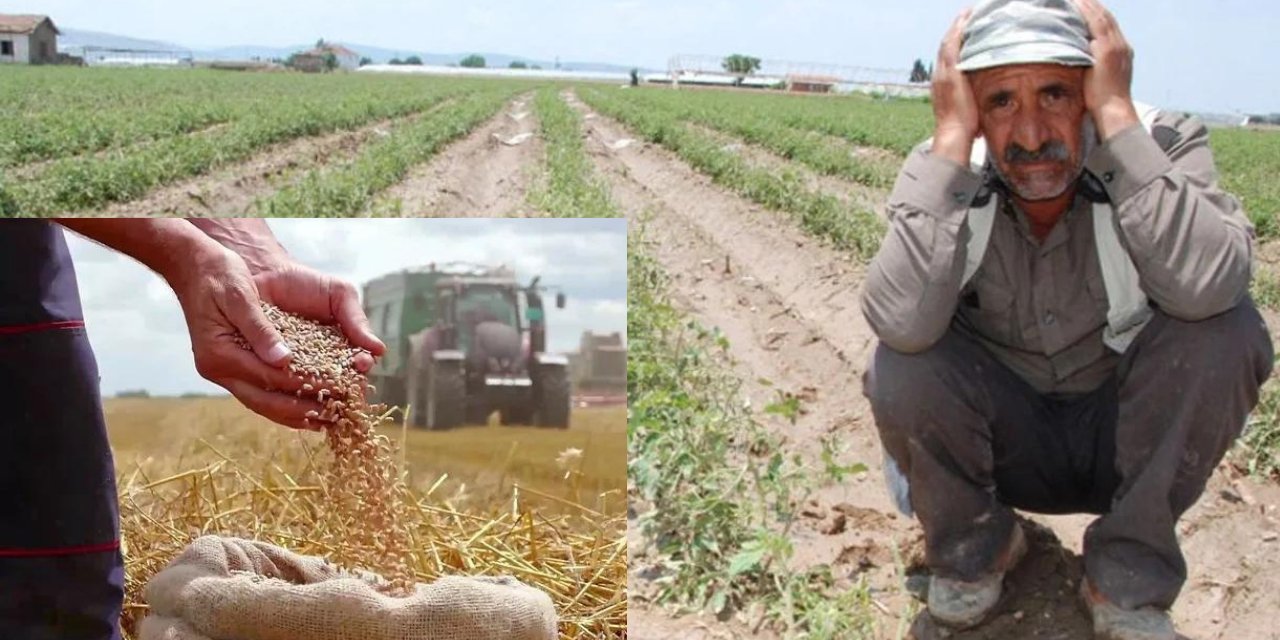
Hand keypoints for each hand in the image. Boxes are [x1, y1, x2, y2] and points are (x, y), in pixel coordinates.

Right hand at [167, 247, 383, 430]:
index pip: (270, 377)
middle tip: (338, 418)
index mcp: (218, 352)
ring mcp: (221, 372)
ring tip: (328, 421)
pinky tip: (307, 408)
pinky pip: (259, 393)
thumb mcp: (239, 295)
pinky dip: (283, 403)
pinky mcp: (229, 368)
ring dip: (295, 414)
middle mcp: (217, 369)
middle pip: (266, 401)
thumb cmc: (219, 274)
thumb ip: (260, 329)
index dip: (306, 385)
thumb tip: (283, 361)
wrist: (193, 266)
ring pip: (262, 403)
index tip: (337, 390)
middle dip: (303, 411)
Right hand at [930, 8, 979, 165]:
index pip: (947, 58)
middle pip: (945, 46)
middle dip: (954, 30)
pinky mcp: (951, 73)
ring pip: (948, 43)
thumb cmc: (963, 127)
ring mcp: (943, 73)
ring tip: (965, 13)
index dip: (953, 42)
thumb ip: (970, 98)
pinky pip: (952, 45)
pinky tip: (964, 20)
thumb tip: (979, 97)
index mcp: (942, 83)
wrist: (954, 133)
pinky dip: (957, 31)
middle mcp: (939, 76)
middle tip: (964, 16)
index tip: (962, 31)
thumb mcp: (966, 108)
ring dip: (956, 26)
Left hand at [1074, 0, 1138, 139]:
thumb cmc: (1101, 101)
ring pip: (1102, 18)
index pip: (1108, 27)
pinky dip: (1088, 12)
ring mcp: (1115, 47)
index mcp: (1122, 51)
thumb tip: (1079, 57)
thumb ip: (1092, 63)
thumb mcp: (1098, 77)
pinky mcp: (1107, 50)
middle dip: (1093, 5)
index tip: (1086, 4)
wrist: (1113, 110)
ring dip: (1089, 4)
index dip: (1097, 14)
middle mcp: (1121, 46)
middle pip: (1106, 19)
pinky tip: (1078, 3)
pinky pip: (1096, 24)